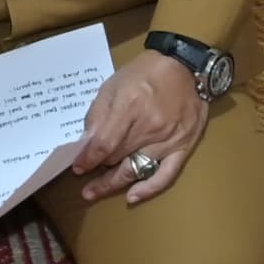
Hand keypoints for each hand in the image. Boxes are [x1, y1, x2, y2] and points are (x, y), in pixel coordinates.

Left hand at [72, 45, 204, 202]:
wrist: (185, 66)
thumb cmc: (145, 74)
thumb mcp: (113, 85)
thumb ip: (98, 115)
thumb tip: (86, 144)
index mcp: (130, 105)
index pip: (104, 143)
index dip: (88, 159)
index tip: (77, 167)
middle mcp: (150, 126)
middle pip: (118, 158)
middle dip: (99, 169)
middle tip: (84, 181)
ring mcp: (168, 139)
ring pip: (136, 169)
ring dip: (113, 182)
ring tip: (95, 192)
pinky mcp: (183, 147)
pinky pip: (166, 175)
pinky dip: (148, 189)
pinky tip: (132, 197)